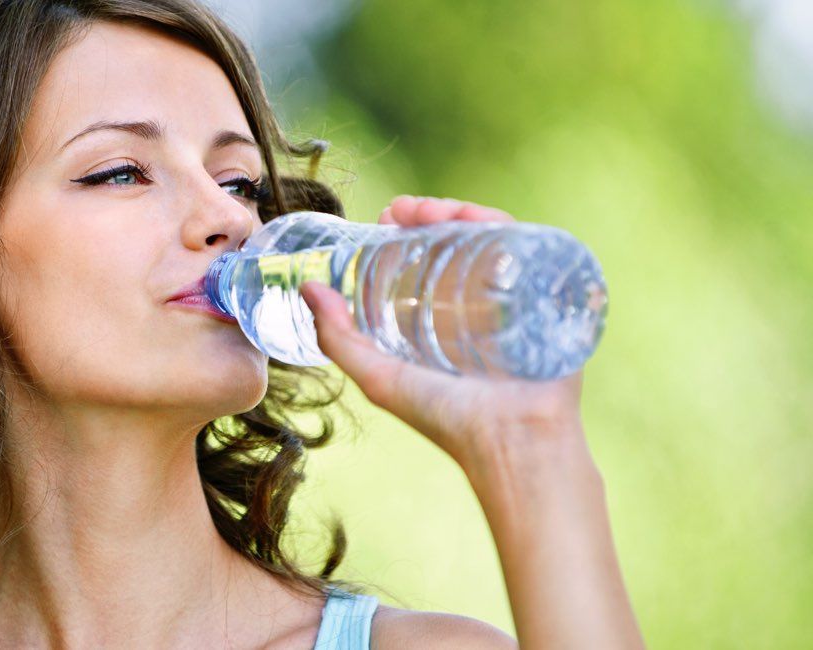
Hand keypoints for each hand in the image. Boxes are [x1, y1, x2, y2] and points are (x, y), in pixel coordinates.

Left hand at [299, 196, 586, 472]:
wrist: (513, 442)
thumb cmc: (446, 418)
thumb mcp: (378, 376)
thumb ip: (337, 338)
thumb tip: (307, 287)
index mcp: (442, 317)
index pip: (425, 257)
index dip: (405, 230)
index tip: (385, 217)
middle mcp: (477, 303)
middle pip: (457, 239)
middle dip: (430, 213)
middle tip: (404, 210)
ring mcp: (513, 297)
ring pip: (488, 236)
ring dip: (459, 212)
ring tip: (431, 211)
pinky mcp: (546, 296)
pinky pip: (528, 248)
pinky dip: (501, 224)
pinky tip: (475, 218)